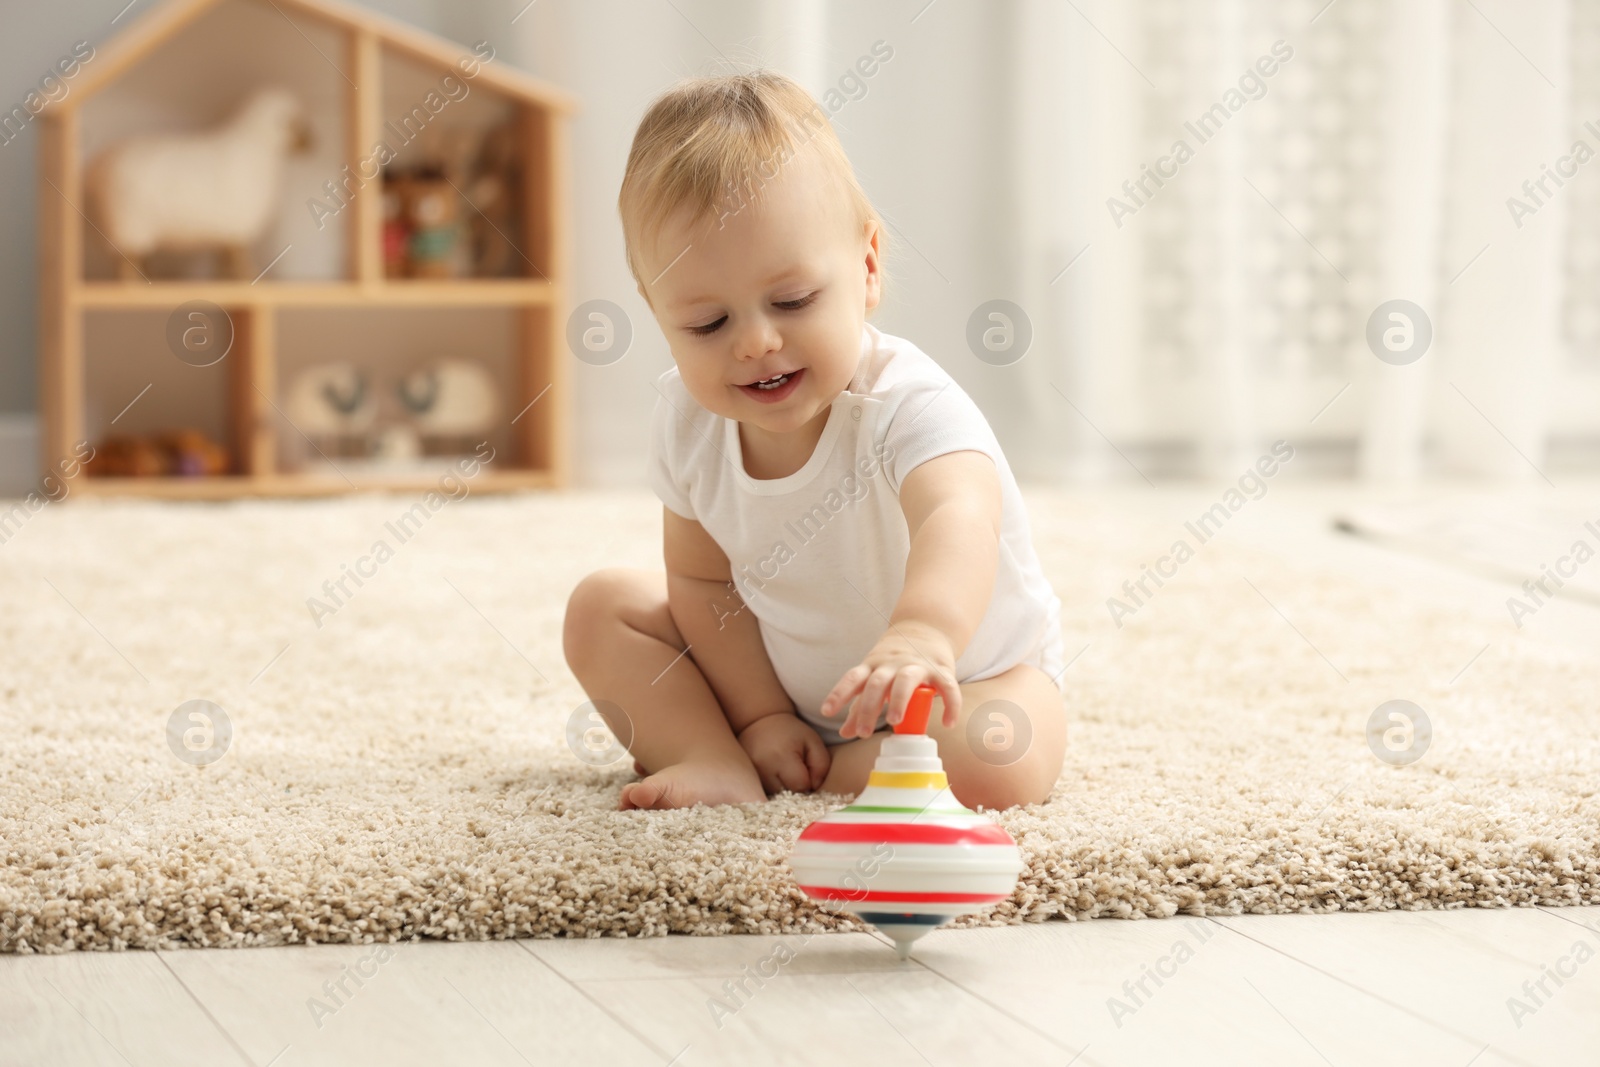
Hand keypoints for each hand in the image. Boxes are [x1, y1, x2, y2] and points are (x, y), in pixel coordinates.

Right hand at [737, 712, 830, 794]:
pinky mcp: (742, 780)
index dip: (807, 781)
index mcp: (781, 756)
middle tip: (792, 771)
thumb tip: (814, 788)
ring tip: (780, 773)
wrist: (759, 723)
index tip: (804, 769)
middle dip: (794, 788)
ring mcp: (748, 776)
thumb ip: (821, 766)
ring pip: (773, 799)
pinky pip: (760, 797)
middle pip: (786, 796)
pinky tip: (771, 777)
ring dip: (781, 791)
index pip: (800, 785)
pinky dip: (769, 790)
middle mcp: (761, 768)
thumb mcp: (812, 742)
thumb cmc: (791, 734)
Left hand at [818, 622, 960, 739]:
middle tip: (864, 732)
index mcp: (873, 665)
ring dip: (899, 700)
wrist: (927, 627)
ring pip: (906, 681)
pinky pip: (947, 687)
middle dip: (869, 707)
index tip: (826, 712)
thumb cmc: (895, 660)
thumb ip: (861, 704)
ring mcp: (917, 665)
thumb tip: (844, 733)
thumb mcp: (874, 676)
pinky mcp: (941, 669)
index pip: (852, 678)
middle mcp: (893, 664)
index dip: (839, 694)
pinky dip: (950, 705)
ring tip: (894, 721)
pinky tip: (947, 723)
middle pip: (877, 683)